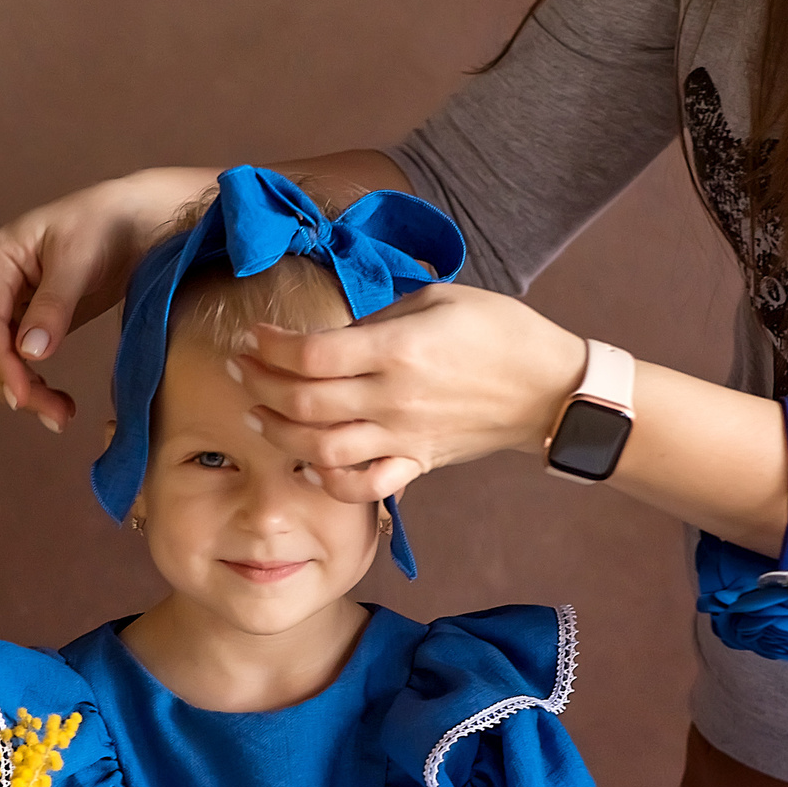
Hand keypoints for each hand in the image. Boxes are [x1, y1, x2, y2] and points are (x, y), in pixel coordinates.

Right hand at [0, 166, 219, 431]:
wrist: (137, 220)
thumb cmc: (106, 225)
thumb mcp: (79, 260)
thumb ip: (54, 305)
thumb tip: (29, 352)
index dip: (2, 363)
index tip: (24, 398)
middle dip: (17, 384)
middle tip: (56, 416)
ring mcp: (9, 305)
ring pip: (2, 359)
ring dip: (26, 391)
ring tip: (61, 416)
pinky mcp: (29, 321)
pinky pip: (21, 359)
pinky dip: (35, 383)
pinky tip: (57, 402)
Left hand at [231, 284, 586, 503]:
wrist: (549, 387)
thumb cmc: (497, 331)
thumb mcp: (436, 300)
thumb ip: (378, 318)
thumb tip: (332, 333)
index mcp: (398, 350)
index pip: (312, 355)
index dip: (270, 345)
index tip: (253, 333)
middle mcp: (393, 398)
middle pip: (303, 402)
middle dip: (258, 383)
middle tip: (238, 367)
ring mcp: (403, 437)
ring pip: (320, 449)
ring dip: (278, 434)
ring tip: (256, 414)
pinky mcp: (416, 463)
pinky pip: (362, 486)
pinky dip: (328, 480)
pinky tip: (307, 462)